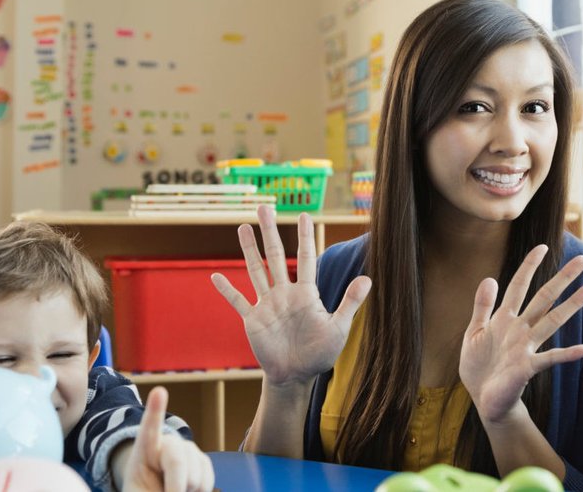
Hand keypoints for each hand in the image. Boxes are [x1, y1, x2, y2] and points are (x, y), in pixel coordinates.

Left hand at [119, 387, 213, 491]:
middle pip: (177, 462)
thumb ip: (145, 490)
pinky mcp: (204, 462)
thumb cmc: (144, 491)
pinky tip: (188, 491)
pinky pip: (207, 482)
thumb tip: (173, 488)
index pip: (149, 429)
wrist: (157, 490)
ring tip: (173, 491)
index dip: (155, 410)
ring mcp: (189, 451)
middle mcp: (169, 444)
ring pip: (195, 477)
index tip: (159, 392)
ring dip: (187, 491)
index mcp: (145, 449)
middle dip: (175, 486)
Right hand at [212, 205, 370, 388]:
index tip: (304, 215)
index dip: (304, 237)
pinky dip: (227, 290)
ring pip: (255, 271)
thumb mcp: (339, 327)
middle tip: (264, 206)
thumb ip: (350, 302)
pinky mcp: (253, 320)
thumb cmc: (320, 353)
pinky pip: (238, 301)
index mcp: (306, 293)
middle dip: (270, 231)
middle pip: (275, 256)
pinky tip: (215, 276)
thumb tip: (368, 279)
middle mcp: (284, 293)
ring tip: (242, 227)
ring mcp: (267, 305)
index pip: (305, 258)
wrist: (297, 375)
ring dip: (248, 250)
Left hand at [460, 245, 582, 424]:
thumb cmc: (479, 366)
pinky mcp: (528, 367)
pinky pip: (551, 358)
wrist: (483, 399)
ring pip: (552, 321)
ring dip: (571, 305)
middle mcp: (520, 329)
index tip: (542, 247)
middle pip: (544, 298)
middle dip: (562, 279)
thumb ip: (482, 306)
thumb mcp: (474, 332)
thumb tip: (489, 277)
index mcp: (504, 319)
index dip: (529, 266)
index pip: (518, 286)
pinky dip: (568, 354)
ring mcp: (526, 347)